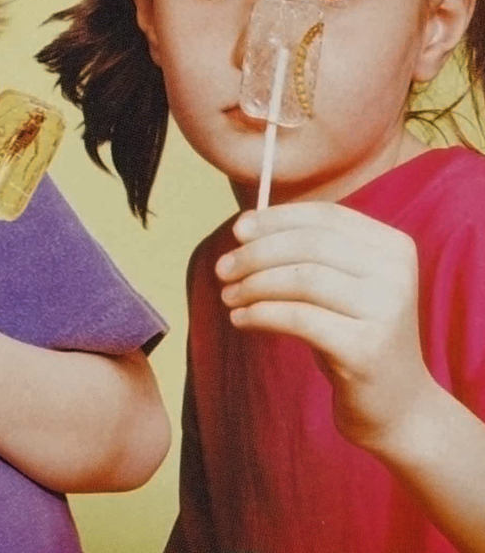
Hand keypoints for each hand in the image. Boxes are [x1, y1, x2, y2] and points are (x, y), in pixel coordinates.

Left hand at [216, 201, 435, 452]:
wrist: (396, 402)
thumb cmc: (352, 334)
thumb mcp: (337, 286)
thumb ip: (304, 253)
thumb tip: (245, 229)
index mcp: (392, 247)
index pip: (325, 216)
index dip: (275, 220)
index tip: (236, 231)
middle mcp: (396, 273)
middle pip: (310, 245)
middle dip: (256, 254)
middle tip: (222, 270)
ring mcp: (386, 311)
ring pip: (303, 279)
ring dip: (254, 286)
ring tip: (228, 297)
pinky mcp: (367, 348)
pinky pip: (300, 319)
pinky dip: (261, 314)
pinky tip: (241, 319)